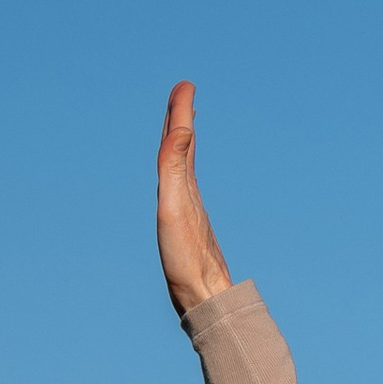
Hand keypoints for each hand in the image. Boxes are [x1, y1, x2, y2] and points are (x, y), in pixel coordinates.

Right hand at [156, 80, 232, 323]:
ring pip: (184, 170)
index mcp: (186, 186)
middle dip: (181, 121)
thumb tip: (185, 127)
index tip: (185, 85)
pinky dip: (180, 175)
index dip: (181, 112)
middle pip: (185, 150)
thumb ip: (176, 166)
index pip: (182, 140)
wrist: (206, 298)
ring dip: (182, 146)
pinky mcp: (189, 230)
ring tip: (183, 129)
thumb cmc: (187, 258)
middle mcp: (190, 195)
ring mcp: (190, 212)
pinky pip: (182, 192)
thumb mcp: (176, 206)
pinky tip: (182, 181)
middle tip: (182, 95)